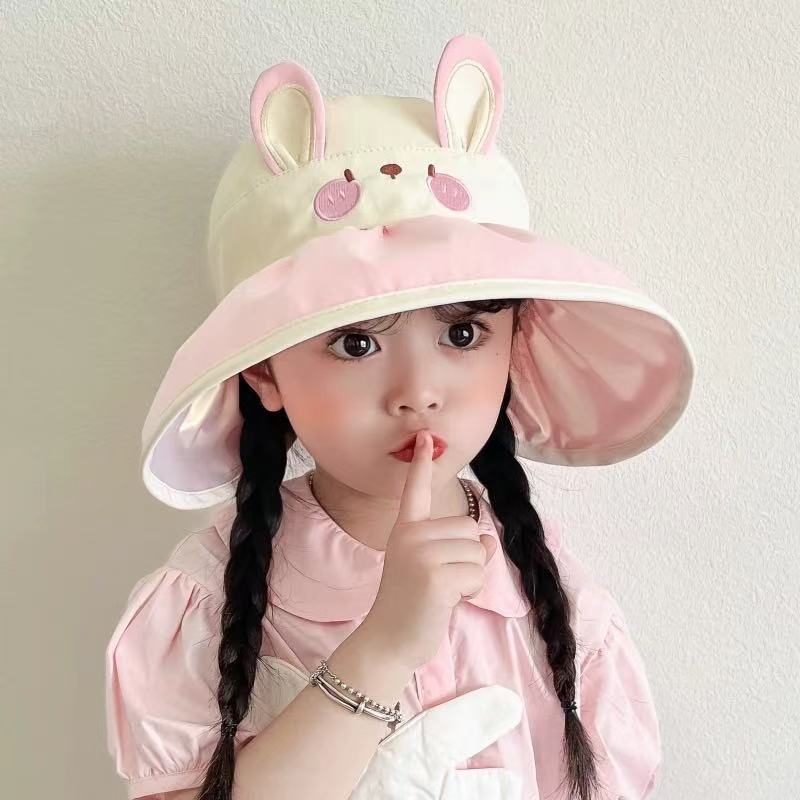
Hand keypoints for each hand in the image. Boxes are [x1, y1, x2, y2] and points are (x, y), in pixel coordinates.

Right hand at [360, 430, 496, 672]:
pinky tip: (445, 601)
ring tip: (442, 591)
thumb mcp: (431, 568)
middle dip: (468, 557)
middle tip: (441, 580)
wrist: (389, 641)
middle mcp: (411, 535)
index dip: (422, 464)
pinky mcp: (435, 576)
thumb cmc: (411, 605)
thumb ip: (456, 549)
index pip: (416, 491)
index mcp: (405, 530)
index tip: (425, 437)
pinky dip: (470, 590)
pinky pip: (476, 573)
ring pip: (477, 551)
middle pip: (470, 528)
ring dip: (471, 576)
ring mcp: (421, 554)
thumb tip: (488, 542)